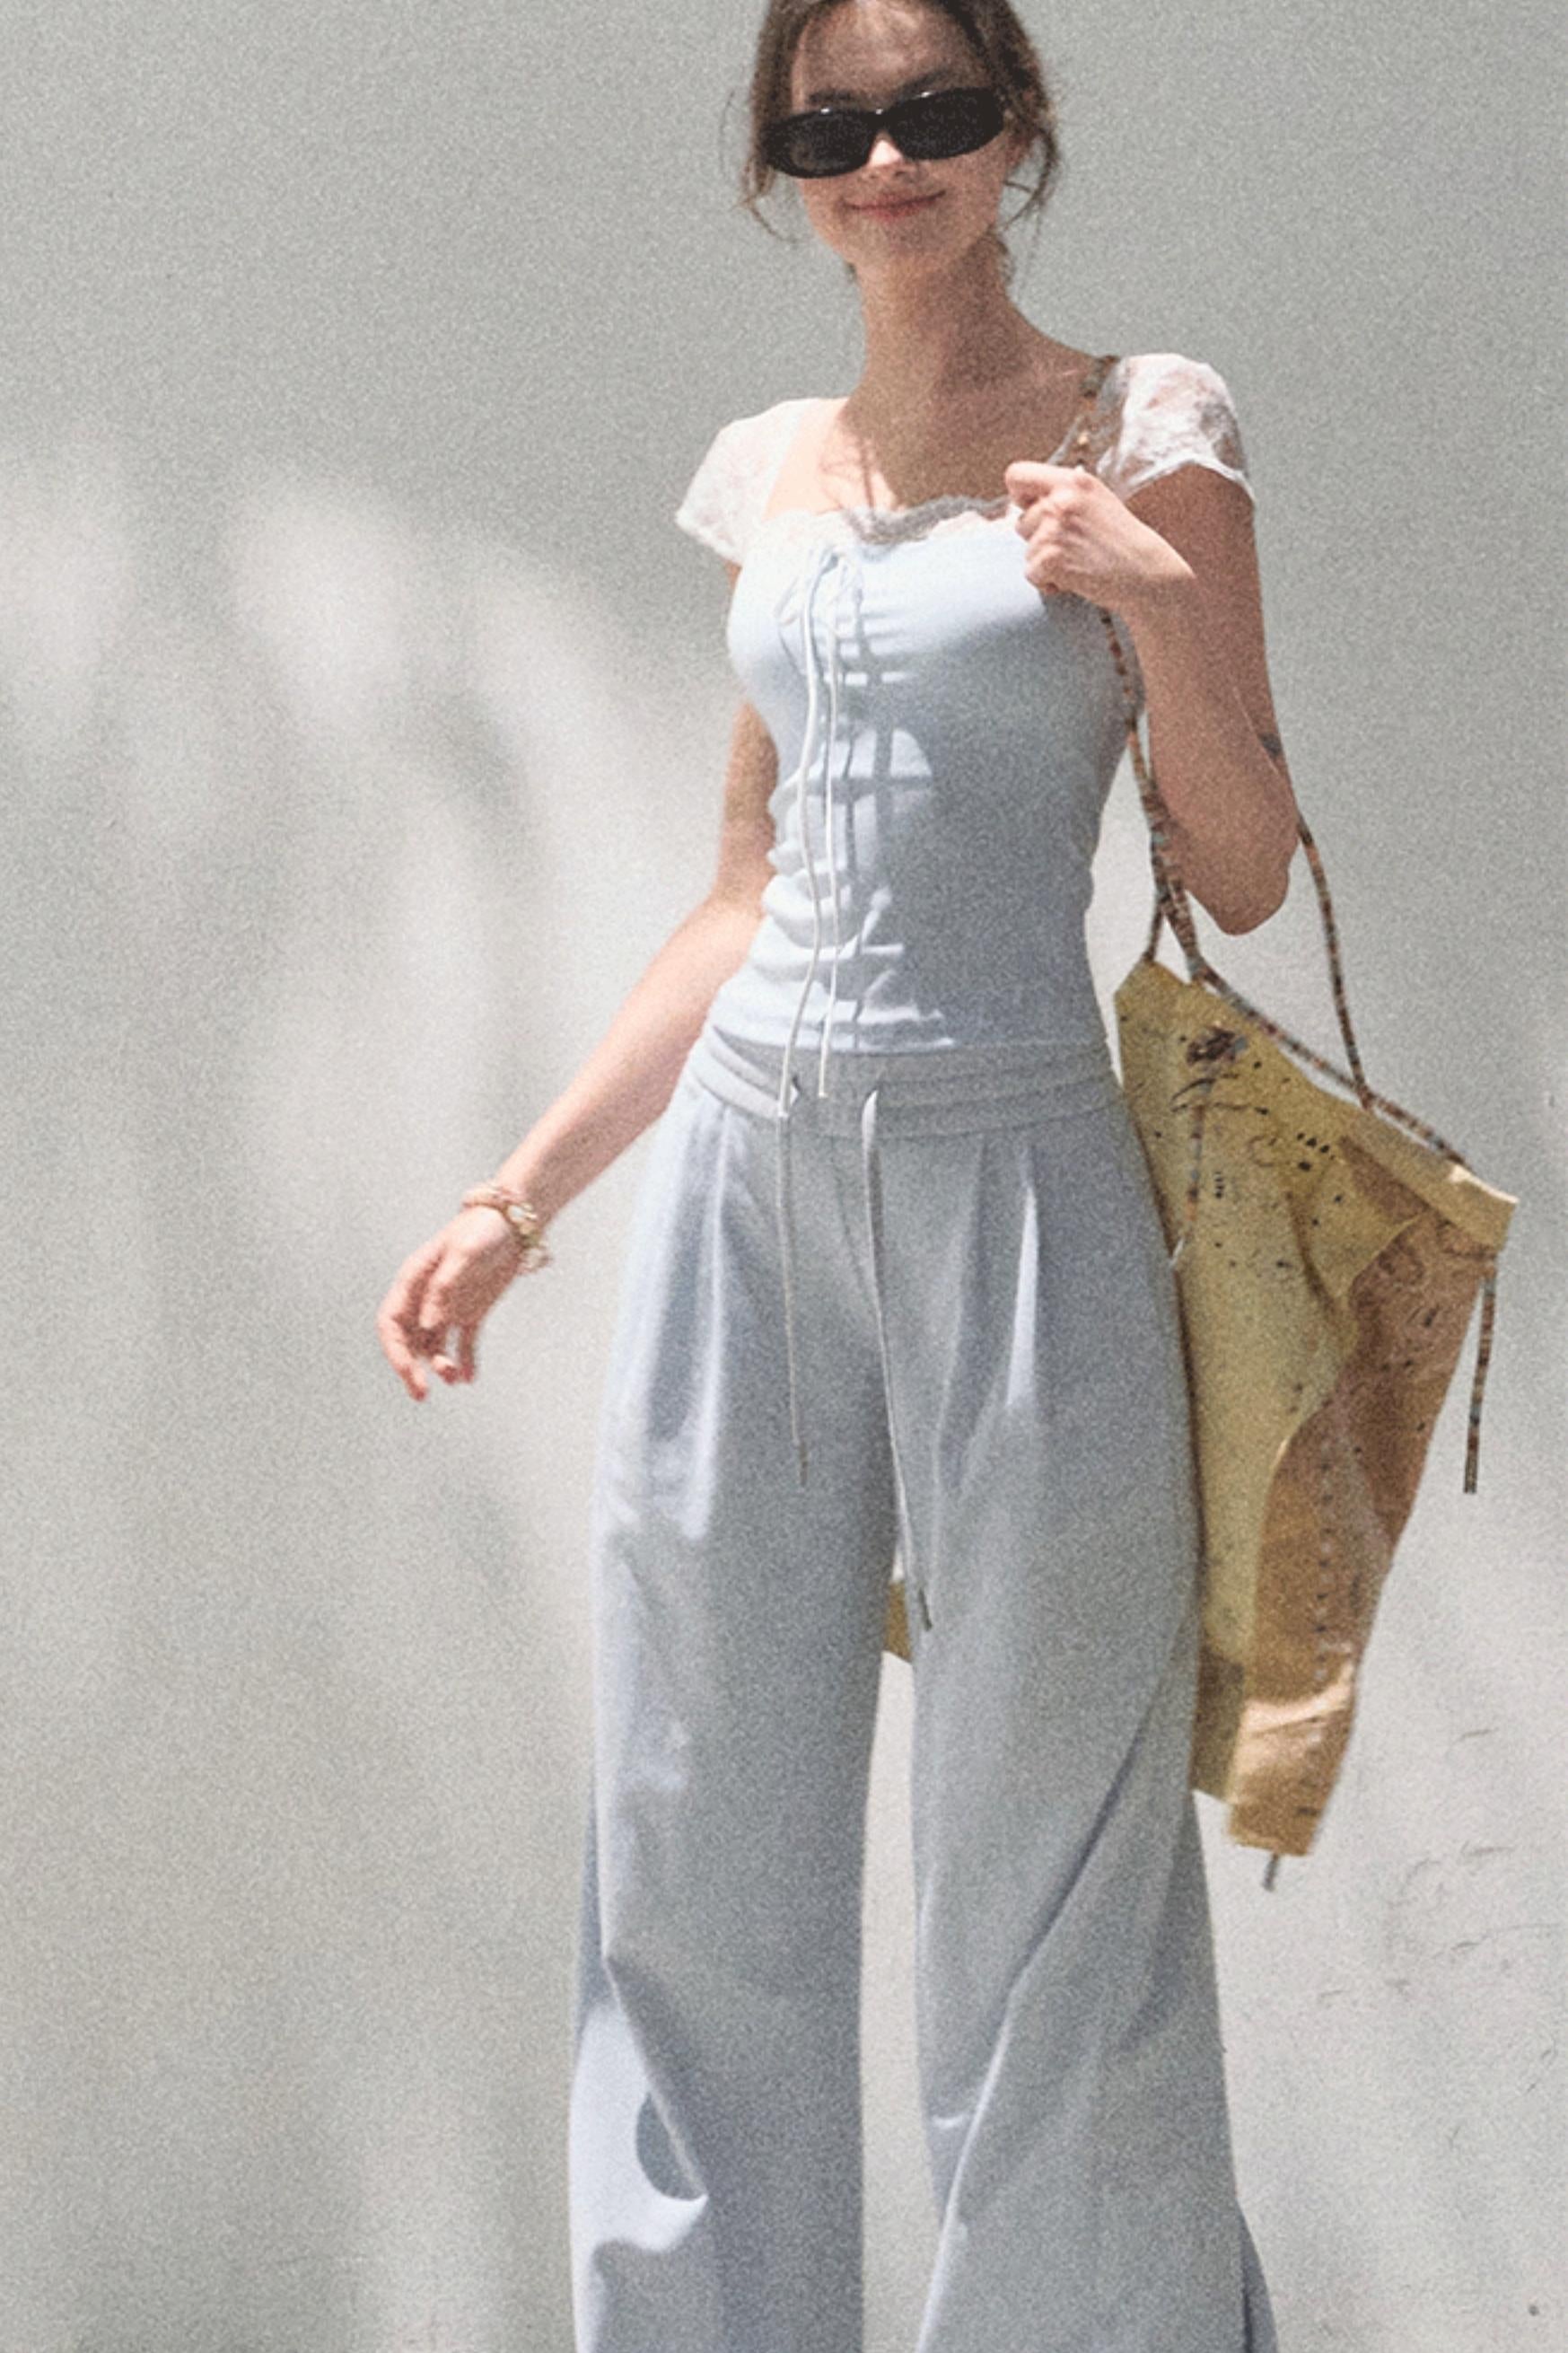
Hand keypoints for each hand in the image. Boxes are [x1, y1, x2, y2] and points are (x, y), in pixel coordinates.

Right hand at [376, 1207, 530, 1399]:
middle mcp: (425, 1296)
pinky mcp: (471, 1311)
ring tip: (456, 1378)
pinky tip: (471, 1379)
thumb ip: (443, 1288)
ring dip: (440, 1365)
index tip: (407, 1372)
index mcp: (413, 1280)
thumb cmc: (483, 1230)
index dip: (394, 1350)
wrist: (514, 1222)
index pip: (390, 1322)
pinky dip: (466, 1361)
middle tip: (422, 1395)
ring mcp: (448, 1306)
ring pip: (435, 1345)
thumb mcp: (464, 1254)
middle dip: (411, 1369)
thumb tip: (428, 1325)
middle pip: (408, 1340)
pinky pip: (463, 1343)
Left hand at [1002, 458, 1192, 615]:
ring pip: (1027, 552)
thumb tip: (1020, 502)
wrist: (1148, 574)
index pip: (1016, 475)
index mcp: (1074, 480)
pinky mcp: (1052, 558)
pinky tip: (1074, 579)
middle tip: (1073, 548)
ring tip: (1078, 563)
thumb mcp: (1097, 502)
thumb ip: (1063, 495)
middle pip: (1020, 523)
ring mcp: (1056, 528)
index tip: (1033, 511)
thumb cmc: (1122, 543)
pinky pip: (1031, 574)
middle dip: (1039, 541)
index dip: (1019, 497)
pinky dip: (1048, 583)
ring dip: (1047, 564)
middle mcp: (1062, 499)